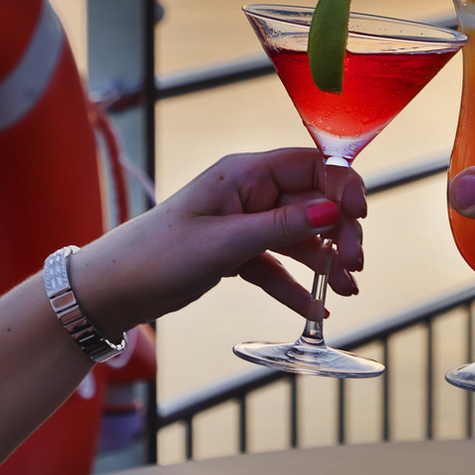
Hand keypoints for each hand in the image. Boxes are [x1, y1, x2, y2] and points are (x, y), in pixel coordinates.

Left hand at [70, 148, 366, 336]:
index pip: (311, 166)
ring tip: (346, 290)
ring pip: (299, 237)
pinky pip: (277, 265)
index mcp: (244, 173)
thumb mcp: (224, 242)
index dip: (342, 186)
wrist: (113, 290)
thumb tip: (334, 212)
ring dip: (325, 262)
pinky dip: (297, 285)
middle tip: (354, 266)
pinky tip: (317, 309)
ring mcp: (244, 223)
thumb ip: (282, 227)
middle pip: (312, 203)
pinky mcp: (236, 253)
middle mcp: (249, 192)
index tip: (360, 217)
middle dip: (338, 232)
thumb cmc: (158, 255)